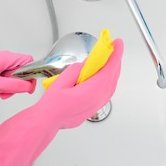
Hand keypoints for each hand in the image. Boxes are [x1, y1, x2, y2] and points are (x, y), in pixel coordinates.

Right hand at [0, 39, 123, 165]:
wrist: (48, 121)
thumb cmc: (52, 105)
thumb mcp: (61, 81)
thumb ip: (76, 70)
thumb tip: (85, 65)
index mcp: (91, 92)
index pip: (109, 70)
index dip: (115, 55)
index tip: (118, 44)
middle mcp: (97, 99)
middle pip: (112, 77)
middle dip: (115, 60)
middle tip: (114, 48)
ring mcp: (97, 105)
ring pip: (111, 85)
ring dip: (112, 70)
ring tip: (109, 59)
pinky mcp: (93, 108)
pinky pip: (106, 92)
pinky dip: (108, 80)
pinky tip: (103, 75)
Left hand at [0, 51, 35, 97]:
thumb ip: (13, 86)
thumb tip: (28, 87)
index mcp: (8, 58)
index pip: (29, 63)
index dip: (31, 75)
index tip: (27, 87)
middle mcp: (5, 60)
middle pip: (20, 75)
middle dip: (13, 87)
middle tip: (4, 93)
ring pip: (11, 80)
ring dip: (4, 90)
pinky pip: (2, 82)